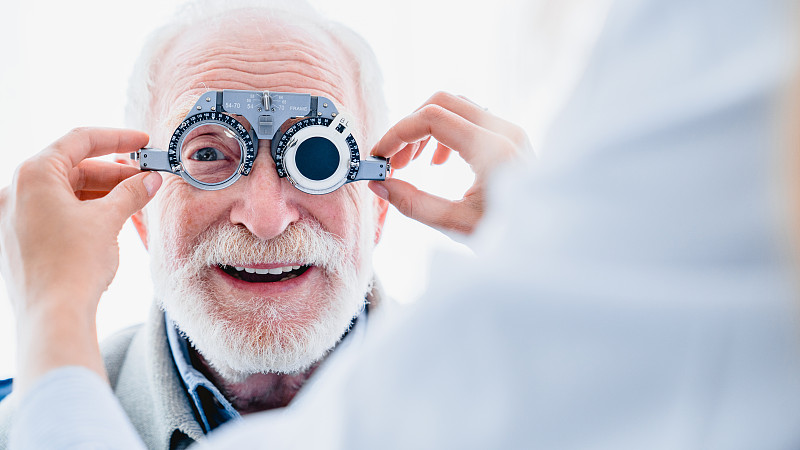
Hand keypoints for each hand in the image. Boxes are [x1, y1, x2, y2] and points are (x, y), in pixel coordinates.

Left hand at [0, 127, 161, 390]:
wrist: (53, 315)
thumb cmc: (73, 265)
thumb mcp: (108, 220)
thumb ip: (131, 193)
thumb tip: (151, 180)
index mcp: (33, 174)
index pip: (79, 141)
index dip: (117, 139)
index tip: (143, 143)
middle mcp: (16, 190)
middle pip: (72, 167)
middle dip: (113, 172)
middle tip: (147, 178)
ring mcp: (14, 216)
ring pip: (65, 192)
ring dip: (102, 193)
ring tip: (135, 200)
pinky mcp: (19, 239)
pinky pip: (56, 212)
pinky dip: (85, 211)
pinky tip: (112, 219)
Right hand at [368, 91, 530, 234]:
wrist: (551, 241)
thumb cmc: (510, 236)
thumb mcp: (458, 225)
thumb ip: (414, 204)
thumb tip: (379, 186)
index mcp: (492, 149)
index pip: (431, 118)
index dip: (397, 134)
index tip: (380, 157)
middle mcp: (504, 131)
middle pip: (441, 102)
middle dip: (409, 128)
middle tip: (394, 163)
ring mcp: (510, 131)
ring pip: (455, 107)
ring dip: (426, 129)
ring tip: (412, 164)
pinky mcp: (510, 138)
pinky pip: (470, 118)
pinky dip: (445, 132)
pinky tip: (438, 162)